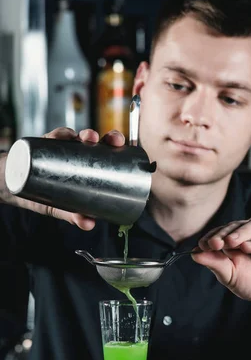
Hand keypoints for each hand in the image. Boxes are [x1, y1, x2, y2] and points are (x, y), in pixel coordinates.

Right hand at [3, 127, 124, 229]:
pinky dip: (59, 135)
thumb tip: (89, 225)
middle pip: (99, 141)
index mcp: (87, 164)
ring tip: (89, 139)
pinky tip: (63, 137)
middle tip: (114, 142)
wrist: (13, 184)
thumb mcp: (60, 206)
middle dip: (109, 138)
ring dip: (86, 134)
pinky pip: (54, 136)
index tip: (126, 151)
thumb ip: (74, 215)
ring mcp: (61, 147)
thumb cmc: (43, 193)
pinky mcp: (45, 144)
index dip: (118, 150)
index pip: (107, 153)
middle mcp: (77, 152)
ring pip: (79, 135)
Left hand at [193, 216, 250, 320]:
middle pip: (236, 225)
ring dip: (240, 233)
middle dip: (224, 234)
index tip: (203, 246)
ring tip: (230, 242)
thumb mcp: (229, 275)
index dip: (212, 236)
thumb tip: (194, 254)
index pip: (222, 231)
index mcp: (237, 237)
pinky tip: (248, 247)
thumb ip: (214, 263)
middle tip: (215, 243)